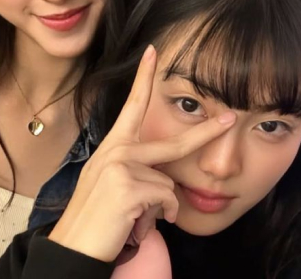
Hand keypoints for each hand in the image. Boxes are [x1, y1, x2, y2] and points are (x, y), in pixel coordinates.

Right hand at [49, 45, 235, 261]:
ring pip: (167, 184)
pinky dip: (161, 218)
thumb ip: (137, 171)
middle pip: (173, 142)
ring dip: (160, 207)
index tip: (152, 53)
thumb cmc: (95, 216)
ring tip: (134, 218)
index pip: (132, 105)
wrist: (72, 247)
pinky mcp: (127, 187)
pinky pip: (165, 201)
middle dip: (205, 132)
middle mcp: (116, 150)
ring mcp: (121, 166)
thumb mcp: (111, 183)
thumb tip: (166, 184)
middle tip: (228, 120)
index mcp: (113, 146)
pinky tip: (136, 224)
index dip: (143, 78)